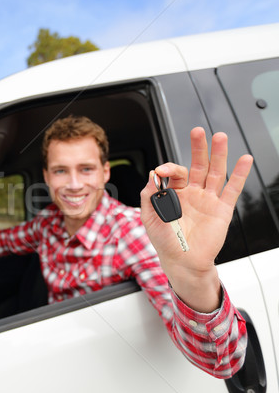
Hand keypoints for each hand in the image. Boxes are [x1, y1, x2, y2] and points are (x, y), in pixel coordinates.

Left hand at [140, 127, 252, 311]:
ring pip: (215, 172)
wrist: (182, 261)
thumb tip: (152, 176)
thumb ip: (148, 195)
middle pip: (198, 164)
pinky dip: (239, 174)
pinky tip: (244, 159)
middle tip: (198, 131)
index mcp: (174, 193)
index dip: (169, 168)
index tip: (161, 171)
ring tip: (221, 137)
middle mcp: (192, 193)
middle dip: (198, 148)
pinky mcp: (222, 209)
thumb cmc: (165, 240)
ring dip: (219, 154)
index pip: (175, 172)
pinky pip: (232, 189)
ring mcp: (208, 200)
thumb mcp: (149, 216)